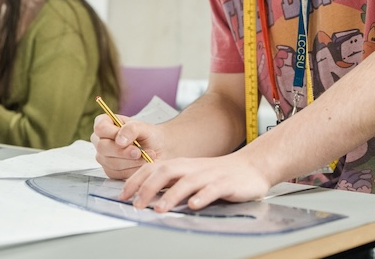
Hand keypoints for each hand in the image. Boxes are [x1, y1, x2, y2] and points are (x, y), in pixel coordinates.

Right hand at [91, 113, 163, 178]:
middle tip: (139, 152)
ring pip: (111, 162)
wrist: (158, 150)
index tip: (128, 139)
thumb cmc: (149, 135)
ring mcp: (104, 157)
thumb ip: (131, 129)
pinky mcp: (110, 171)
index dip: (113, 133)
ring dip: (131, 161)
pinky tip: (142, 163)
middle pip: (102, 147)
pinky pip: (118, 173)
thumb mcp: (143, 127)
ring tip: (146, 156)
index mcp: (106, 124)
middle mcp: (101, 141)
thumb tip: (119, 141)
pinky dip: (133, 169)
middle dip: (123, 151)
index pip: (100, 128)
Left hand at [122, 153, 271, 212]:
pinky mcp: (226, 184)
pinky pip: (212, 190)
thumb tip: (145, 196)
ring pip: (187, 182)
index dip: (136, 180)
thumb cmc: (218, 174)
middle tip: (136, 204)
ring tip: (159, 208)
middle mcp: (192, 168)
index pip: (153, 168)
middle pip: (166, 172)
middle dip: (148, 187)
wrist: (251, 167)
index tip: (123, 195)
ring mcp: (209, 175)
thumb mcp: (191, 176)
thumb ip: (171, 184)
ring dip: (171, 195)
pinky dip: (202, 197)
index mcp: (181, 165)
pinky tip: (193, 205)